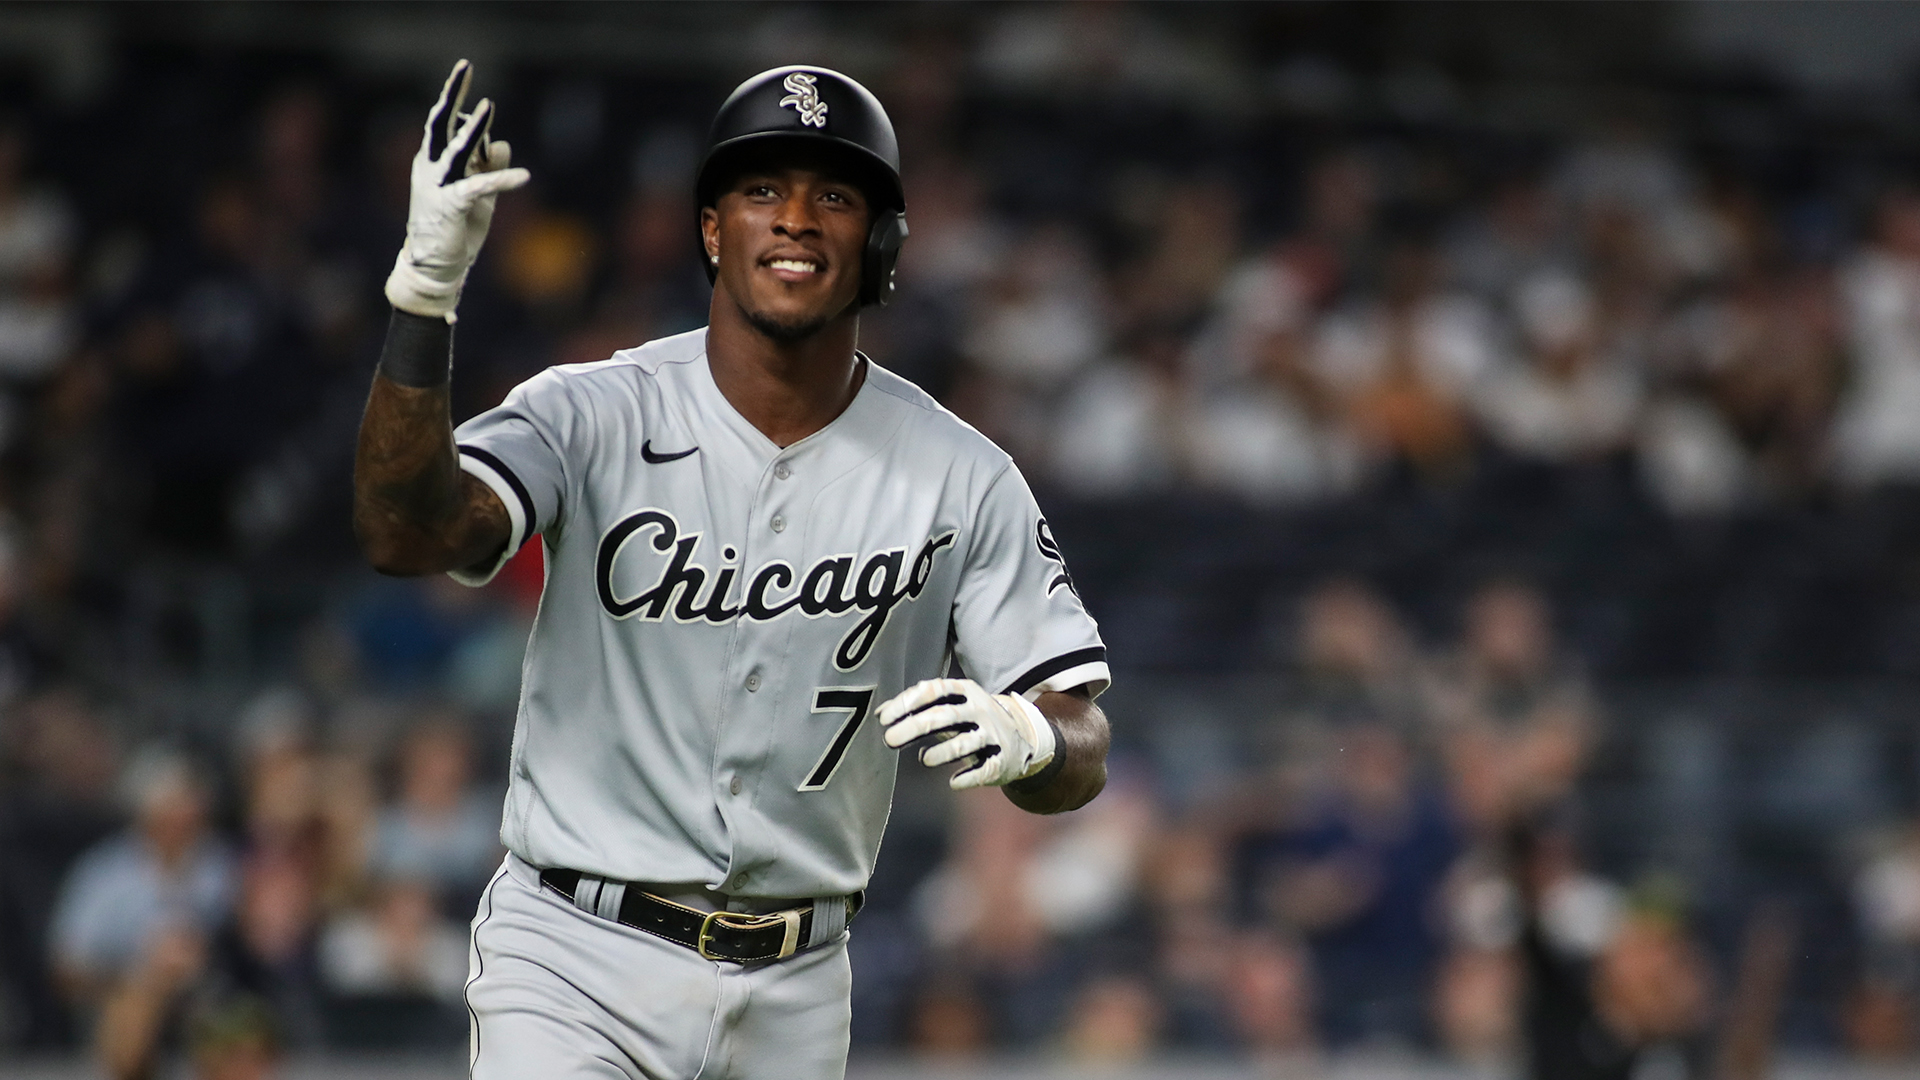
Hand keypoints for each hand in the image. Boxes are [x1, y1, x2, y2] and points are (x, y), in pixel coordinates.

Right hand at [385, 59, 530, 320]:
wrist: (436, 267)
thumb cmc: (455, 229)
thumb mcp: (479, 195)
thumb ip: (490, 168)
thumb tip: (504, 144)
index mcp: (433, 162)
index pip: (446, 125)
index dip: (463, 107)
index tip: (473, 84)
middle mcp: (430, 168)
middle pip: (440, 121)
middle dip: (453, 92)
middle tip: (464, 65)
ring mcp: (438, 186)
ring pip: (456, 148)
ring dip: (475, 127)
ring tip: (490, 105)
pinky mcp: (451, 206)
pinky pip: (478, 188)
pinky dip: (501, 180)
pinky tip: (524, 176)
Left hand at [879, 678, 1056, 789]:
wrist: (1020, 738)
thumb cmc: (969, 721)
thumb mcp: (949, 706)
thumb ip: (917, 707)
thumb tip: (880, 713)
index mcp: (965, 691)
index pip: (934, 691)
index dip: (908, 703)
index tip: (884, 719)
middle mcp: (980, 710)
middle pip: (946, 715)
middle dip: (916, 726)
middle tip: (889, 740)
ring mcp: (993, 735)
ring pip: (966, 743)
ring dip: (944, 751)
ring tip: (923, 759)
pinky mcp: (1001, 760)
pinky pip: (984, 769)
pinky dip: (969, 776)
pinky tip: (953, 782)